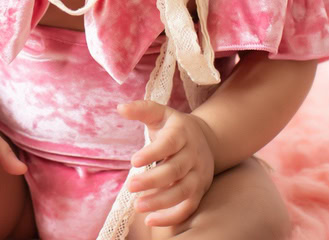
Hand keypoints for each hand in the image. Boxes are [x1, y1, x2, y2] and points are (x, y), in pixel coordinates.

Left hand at [116, 99, 216, 227]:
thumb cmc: (175, 128)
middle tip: (130, 186)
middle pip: (175, 170)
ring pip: (183, 191)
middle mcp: (193, 154)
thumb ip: (142, 109)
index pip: (169, 143)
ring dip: (160, 201)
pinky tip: (151, 220)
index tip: (133, 160)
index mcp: (182, 133)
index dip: (153, 152)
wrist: (208, 139)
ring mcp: (198, 174)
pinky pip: (188, 207)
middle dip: (152, 180)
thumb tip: (120, 108)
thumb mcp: (161, 114)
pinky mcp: (199, 191)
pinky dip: (172, 217)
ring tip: (138, 206)